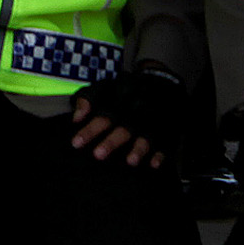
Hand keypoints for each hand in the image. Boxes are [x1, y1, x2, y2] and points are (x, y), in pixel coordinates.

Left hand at [70, 65, 184, 168]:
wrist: (162, 81)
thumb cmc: (127, 89)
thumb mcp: (105, 87)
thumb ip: (88, 100)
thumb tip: (76, 117)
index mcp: (120, 98)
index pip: (103, 114)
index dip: (90, 129)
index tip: (76, 143)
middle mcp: (137, 110)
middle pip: (124, 127)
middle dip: (112, 141)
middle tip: (98, 154)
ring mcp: (153, 120)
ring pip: (146, 134)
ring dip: (139, 148)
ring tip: (131, 161)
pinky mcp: (166, 128)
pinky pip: (166, 141)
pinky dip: (161, 153)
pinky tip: (154, 163)